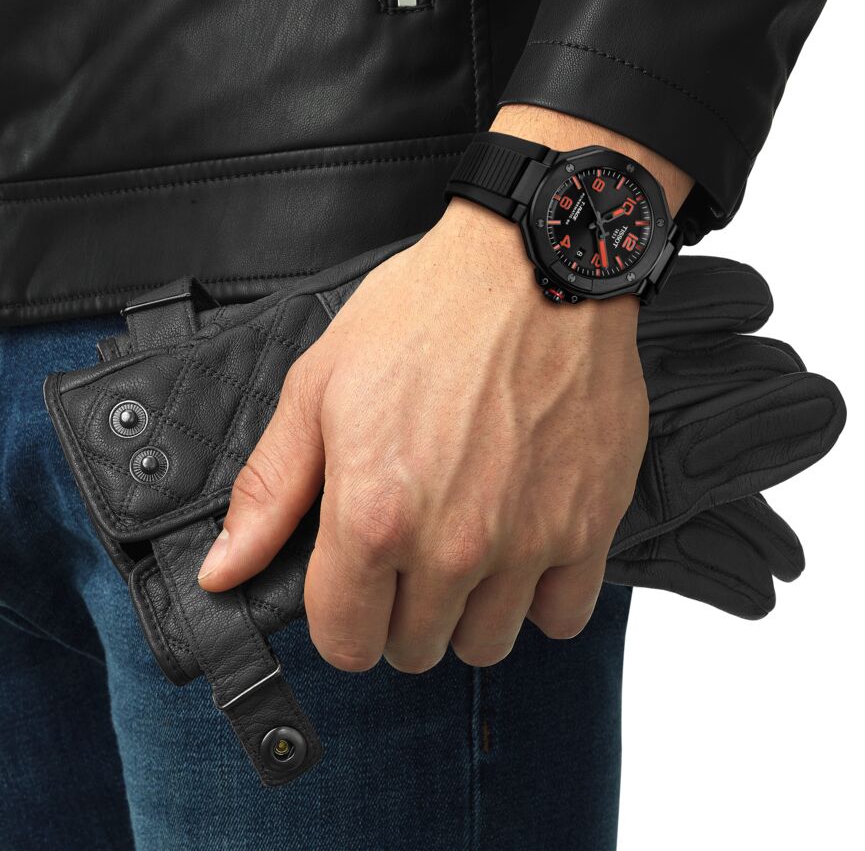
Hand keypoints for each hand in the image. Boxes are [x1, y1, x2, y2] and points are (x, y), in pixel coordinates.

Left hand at [198, 200, 648, 671]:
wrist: (537, 267)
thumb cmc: (430, 312)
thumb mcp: (322, 385)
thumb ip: (271, 490)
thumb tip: (224, 570)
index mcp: (374, 514)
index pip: (345, 640)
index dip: (340, 620)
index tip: (352, 590)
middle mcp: (453, 544)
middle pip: (414, 648)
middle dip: (400, 613)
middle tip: (409, 555)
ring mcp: (529, 540)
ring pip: (486, 643)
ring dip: (467, 612)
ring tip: (467, 553)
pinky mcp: (590, 524)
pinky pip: (563, 616)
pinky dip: (540, 600)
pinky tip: (524, 551)